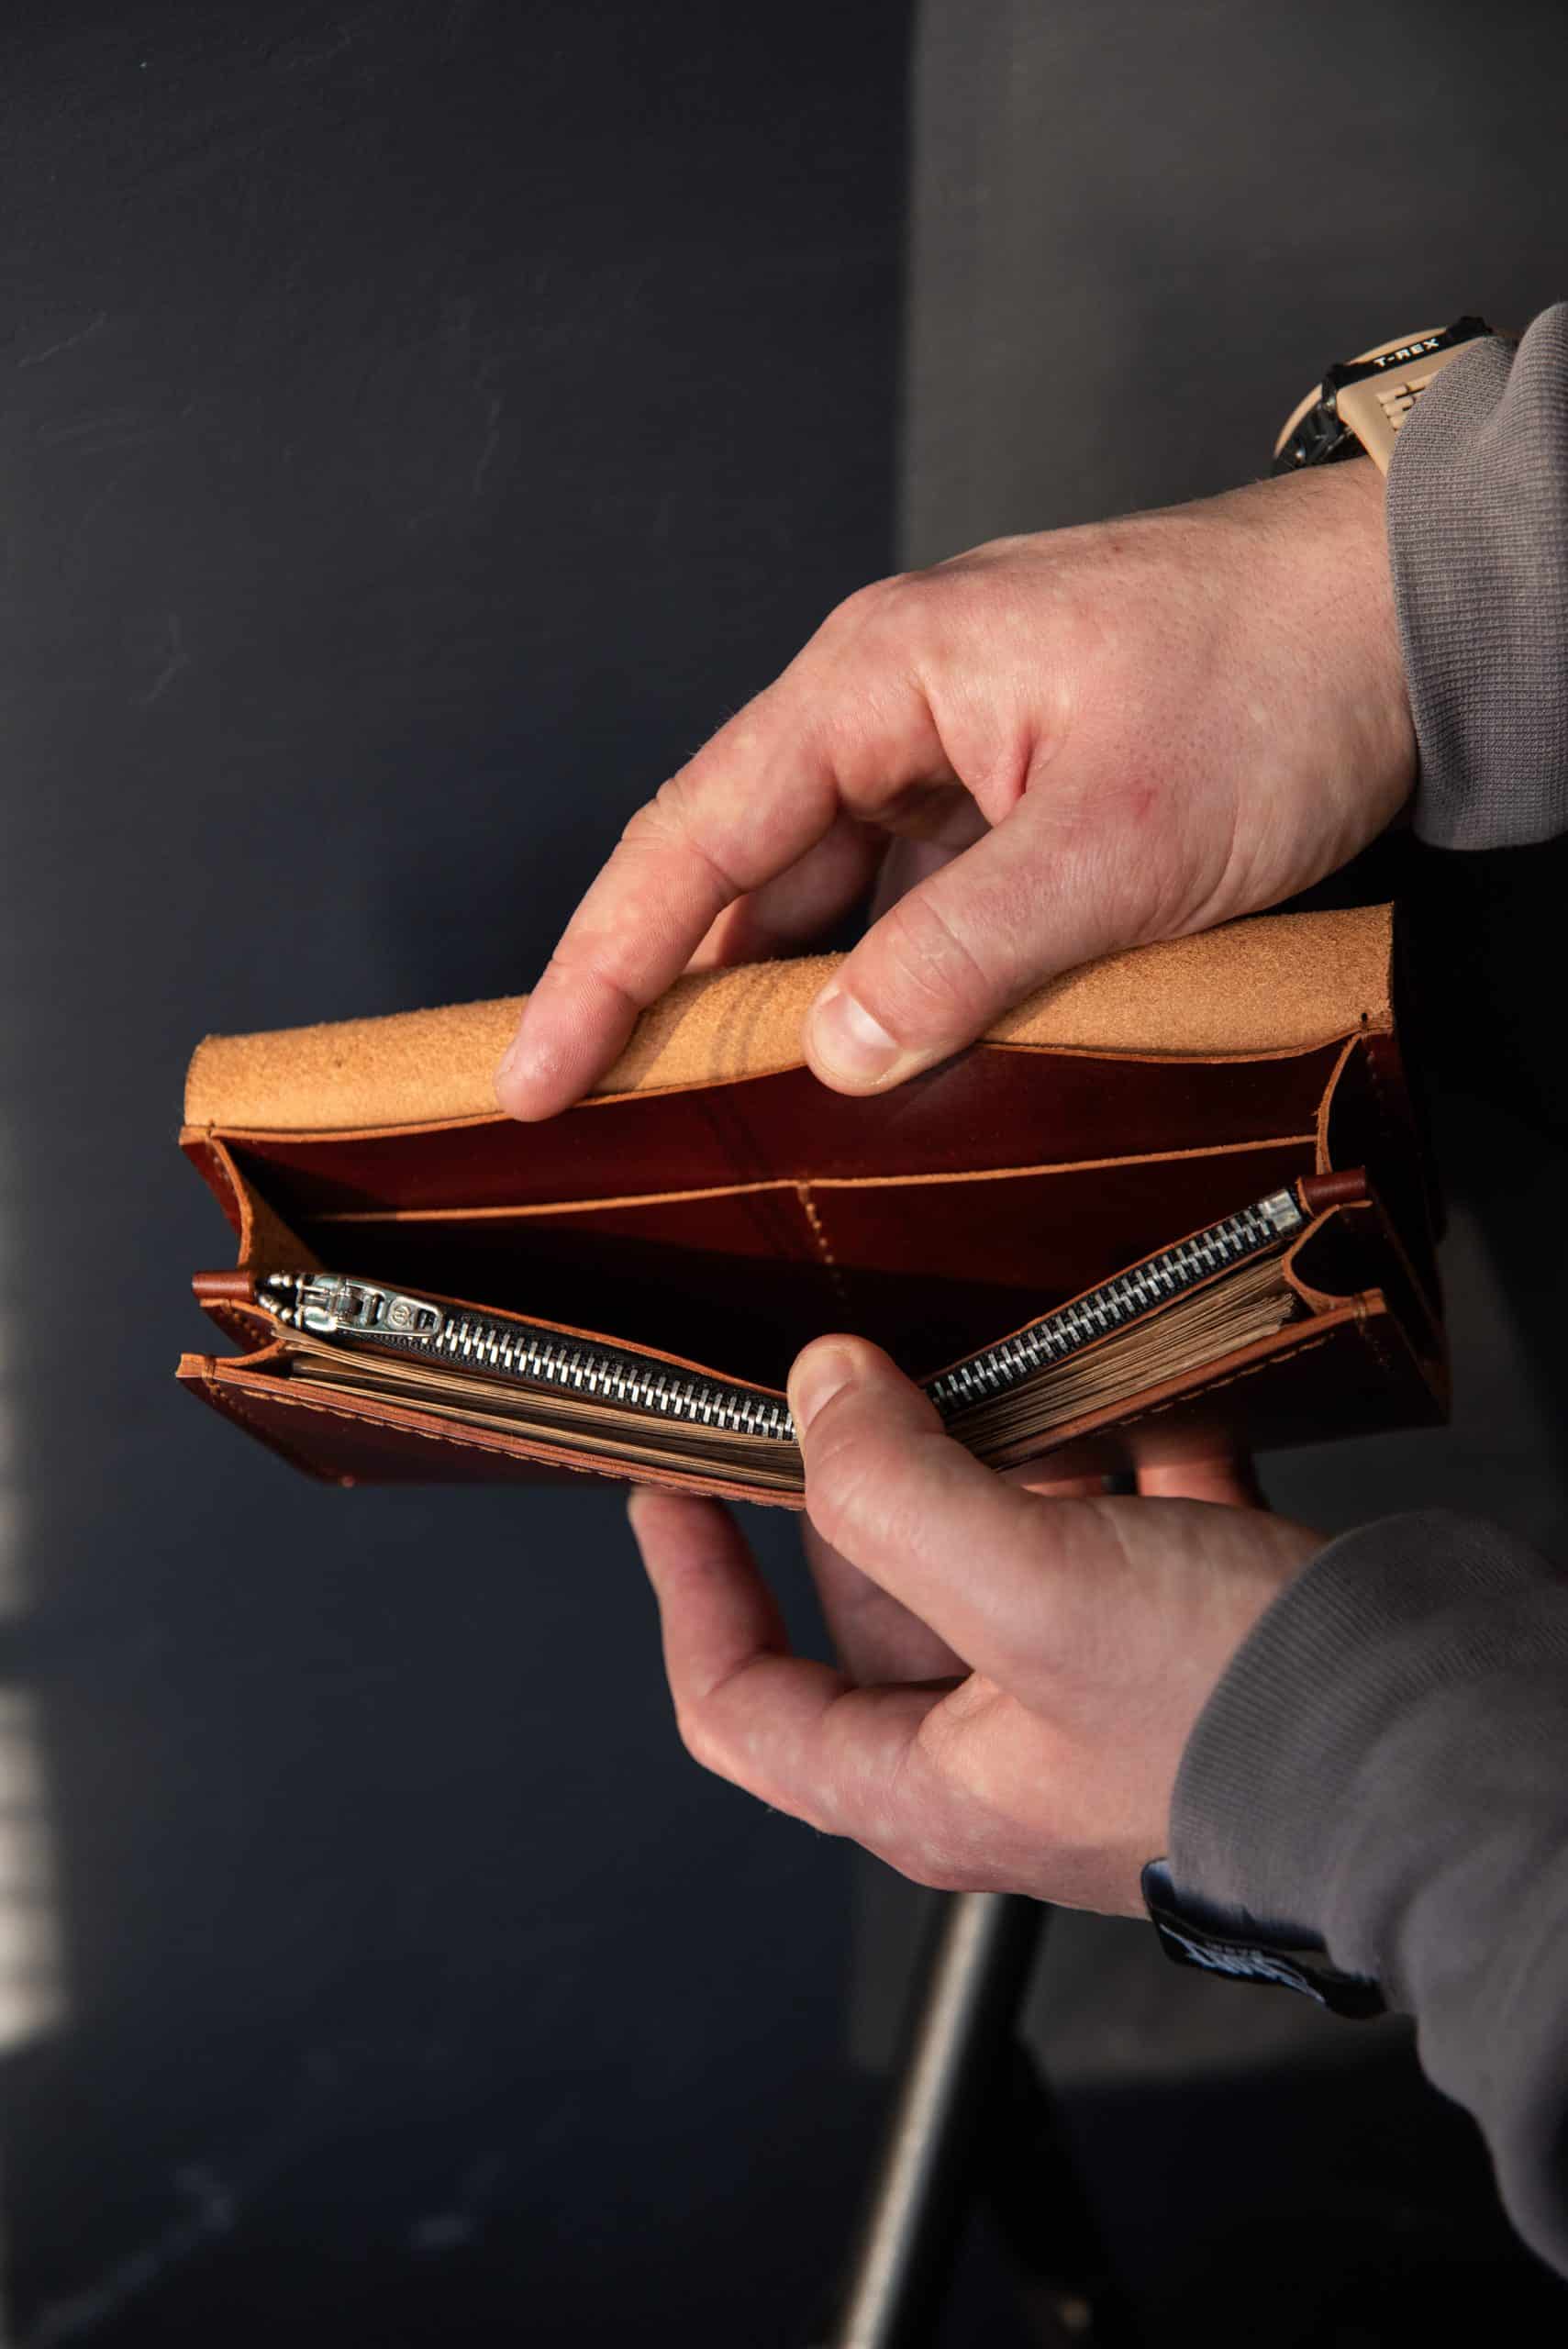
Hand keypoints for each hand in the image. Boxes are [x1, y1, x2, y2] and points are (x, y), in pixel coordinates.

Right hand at [498, 460, 1411, 1117]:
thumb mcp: (1117, 843)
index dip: (600, 969)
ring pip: (827, 895)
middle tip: (608, 1122)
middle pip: (738, 870)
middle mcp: (890, 708)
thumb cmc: (1276, 679)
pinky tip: (881, 1064)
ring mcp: (952, 754)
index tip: (535, 1075)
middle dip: (669, 996)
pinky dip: (887, 983)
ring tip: (728, 1116)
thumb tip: (831, 1053)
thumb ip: (962, 955)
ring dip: (789, 999)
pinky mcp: (1013, 799)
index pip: (692, 838)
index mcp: (875, 680)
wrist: (1415, 616)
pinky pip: (912, 902)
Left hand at [627, 1338, 1321, 1915]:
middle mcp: (1001, 1748)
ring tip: (994, 1354)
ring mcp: (1097, 1695)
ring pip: (1003, 1548)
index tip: (667, 1485)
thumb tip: (817, 1393)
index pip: (744, 1706)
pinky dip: (1122, 1457)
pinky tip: (1140, 1388)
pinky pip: (1126, 1530)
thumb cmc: (1234, 1723)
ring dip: (997, 1453)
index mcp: (927, 1782)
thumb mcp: (1030, 1590)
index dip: (690, 1595)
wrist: (1443, 1756)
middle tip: (851, 1371)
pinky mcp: (1190, 1642)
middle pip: (877, 1602)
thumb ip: (895, 1491)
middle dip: (865, 1482)